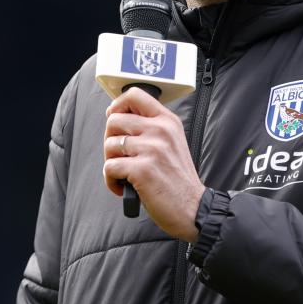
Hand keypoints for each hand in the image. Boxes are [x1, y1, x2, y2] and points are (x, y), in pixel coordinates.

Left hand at [103, 87, 204, 241]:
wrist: (193, 208)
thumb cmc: (178, 179)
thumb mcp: (172, 142)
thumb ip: (151, 127)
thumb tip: (118, 118)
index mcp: (168, 120)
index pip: (134, 95)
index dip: (116, 105)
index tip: (114, 118)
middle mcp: (160, 130)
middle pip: (113, 120)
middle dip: (110, 140)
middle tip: (119, 156)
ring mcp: (152, 149)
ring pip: (109, 144)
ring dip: (111, 162)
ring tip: (123, 173)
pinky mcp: (142, 170)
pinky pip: (109, 168)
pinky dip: (111, 181)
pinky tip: (123, 187)